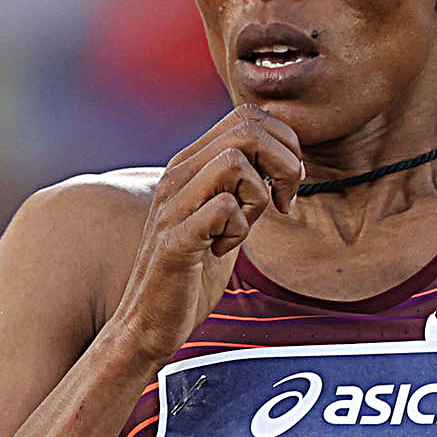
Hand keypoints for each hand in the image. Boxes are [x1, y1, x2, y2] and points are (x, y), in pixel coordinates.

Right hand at [109, 107, 305, 359]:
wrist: (150, 321)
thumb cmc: (192, 272)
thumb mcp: (224, 217)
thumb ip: (245, 187)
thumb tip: (286, 163)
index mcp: (192, 164)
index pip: (248, 116)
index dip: (283, 144)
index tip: (285, 186)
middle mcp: (178, 175)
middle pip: (247, 129)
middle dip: (283, 164)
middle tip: (282, 203)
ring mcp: (173, 205)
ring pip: (235, 161)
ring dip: (257, 196)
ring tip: (245, 225)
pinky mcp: (175, 239)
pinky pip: (223, 207)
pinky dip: (239, 229)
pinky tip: (224, 249)